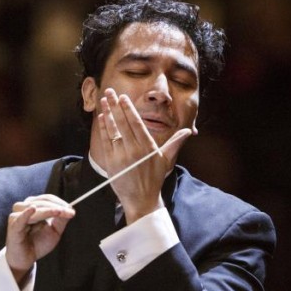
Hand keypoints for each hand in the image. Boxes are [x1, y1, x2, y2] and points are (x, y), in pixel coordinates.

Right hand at [5, 194, 74, 281]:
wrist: (26, 259)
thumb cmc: (38, 243)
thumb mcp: (54, 231)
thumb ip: (61, 220)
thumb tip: (70, 208)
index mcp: (33, 206)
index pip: (47, 199)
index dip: (59, 202)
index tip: (72, 211)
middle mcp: (23, 208)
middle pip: (41, 202)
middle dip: (56, 207)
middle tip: (69, 212)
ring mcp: (17, 216)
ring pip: (34, 208)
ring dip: (47, 210)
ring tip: (58, 212)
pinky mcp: (14, 227)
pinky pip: (20, 219)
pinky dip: (26, 214)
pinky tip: (32, 209)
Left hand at [97, 89, 191, 222]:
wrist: (141, 199)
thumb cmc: (154, 179)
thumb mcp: (166, 159)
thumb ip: (175, 142)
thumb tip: (188, 131)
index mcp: (148, 147)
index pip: (137, 123)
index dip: (129, 109)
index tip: (123, 97)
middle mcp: (134, 149)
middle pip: (123, 122)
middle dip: (116, 105)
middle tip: (110, 91)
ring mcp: (121, 156)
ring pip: (113, 130)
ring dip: (107, 114)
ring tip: (104, 101)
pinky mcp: (111, 162)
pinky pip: (105, 141)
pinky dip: (103, 129)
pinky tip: (102, 118)